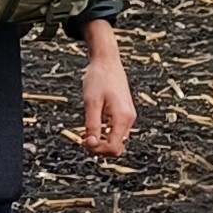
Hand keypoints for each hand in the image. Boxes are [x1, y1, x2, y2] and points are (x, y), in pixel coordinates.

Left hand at [76, 27, 137, 156]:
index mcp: (122, 117)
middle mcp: (129, 119)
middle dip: (99, 148)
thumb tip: (90, 145)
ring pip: (117, 141)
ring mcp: (128, 116)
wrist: (107, 61)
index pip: (114, 148)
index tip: (83, 142)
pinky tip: (93, 128)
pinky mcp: (125, 113)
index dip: (98, 150)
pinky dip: (105, 134)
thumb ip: (92, 125)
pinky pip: (116, 132)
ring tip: (86, 134)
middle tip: (83, 140)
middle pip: (117, 147)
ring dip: (102, 142)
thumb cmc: (98, 78)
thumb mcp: (91, 103)